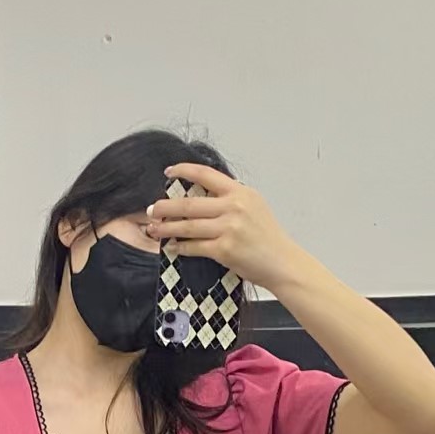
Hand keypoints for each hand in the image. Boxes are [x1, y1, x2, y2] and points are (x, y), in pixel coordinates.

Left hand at [145, 161, 301, 292]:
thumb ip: (231, 198)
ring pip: (187, 226)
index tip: (169, 173)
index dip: (183, 171)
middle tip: (152, 210)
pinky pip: (194, 247)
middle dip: (165, 207)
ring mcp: (228, 228)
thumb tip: (204, 196)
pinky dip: (181, 247)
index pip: (205, 174)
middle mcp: (233, 207)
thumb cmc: (268, 237)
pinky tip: (173, 247)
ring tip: (154, 230)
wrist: (282, 262)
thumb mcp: (254, 206)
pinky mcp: (224, 249)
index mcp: (240, 192)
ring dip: (166, 228)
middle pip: (189, 203)